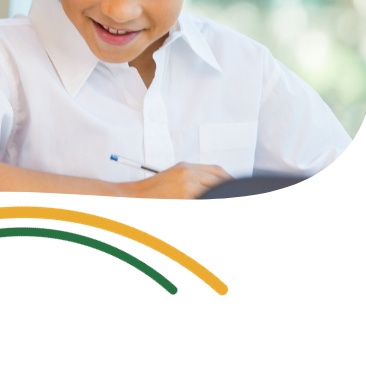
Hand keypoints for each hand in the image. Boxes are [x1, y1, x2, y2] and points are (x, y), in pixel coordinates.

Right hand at [117, 162, 232, 199]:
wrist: (130, 197)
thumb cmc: (149, 192)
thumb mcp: (171, 178)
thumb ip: (191, 180)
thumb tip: (210, 188)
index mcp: (185, 167)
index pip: (217, 171)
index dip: (229, 180)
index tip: (234, 188)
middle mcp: (188, 174)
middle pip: (219, 182)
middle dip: (227, 192)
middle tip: (233, 196)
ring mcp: (186, 187)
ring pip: (213, 192)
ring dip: (217, 196)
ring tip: (219, 198)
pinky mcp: (184, 198)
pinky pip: (203, 198)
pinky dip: (206, 199)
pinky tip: (205, 199)